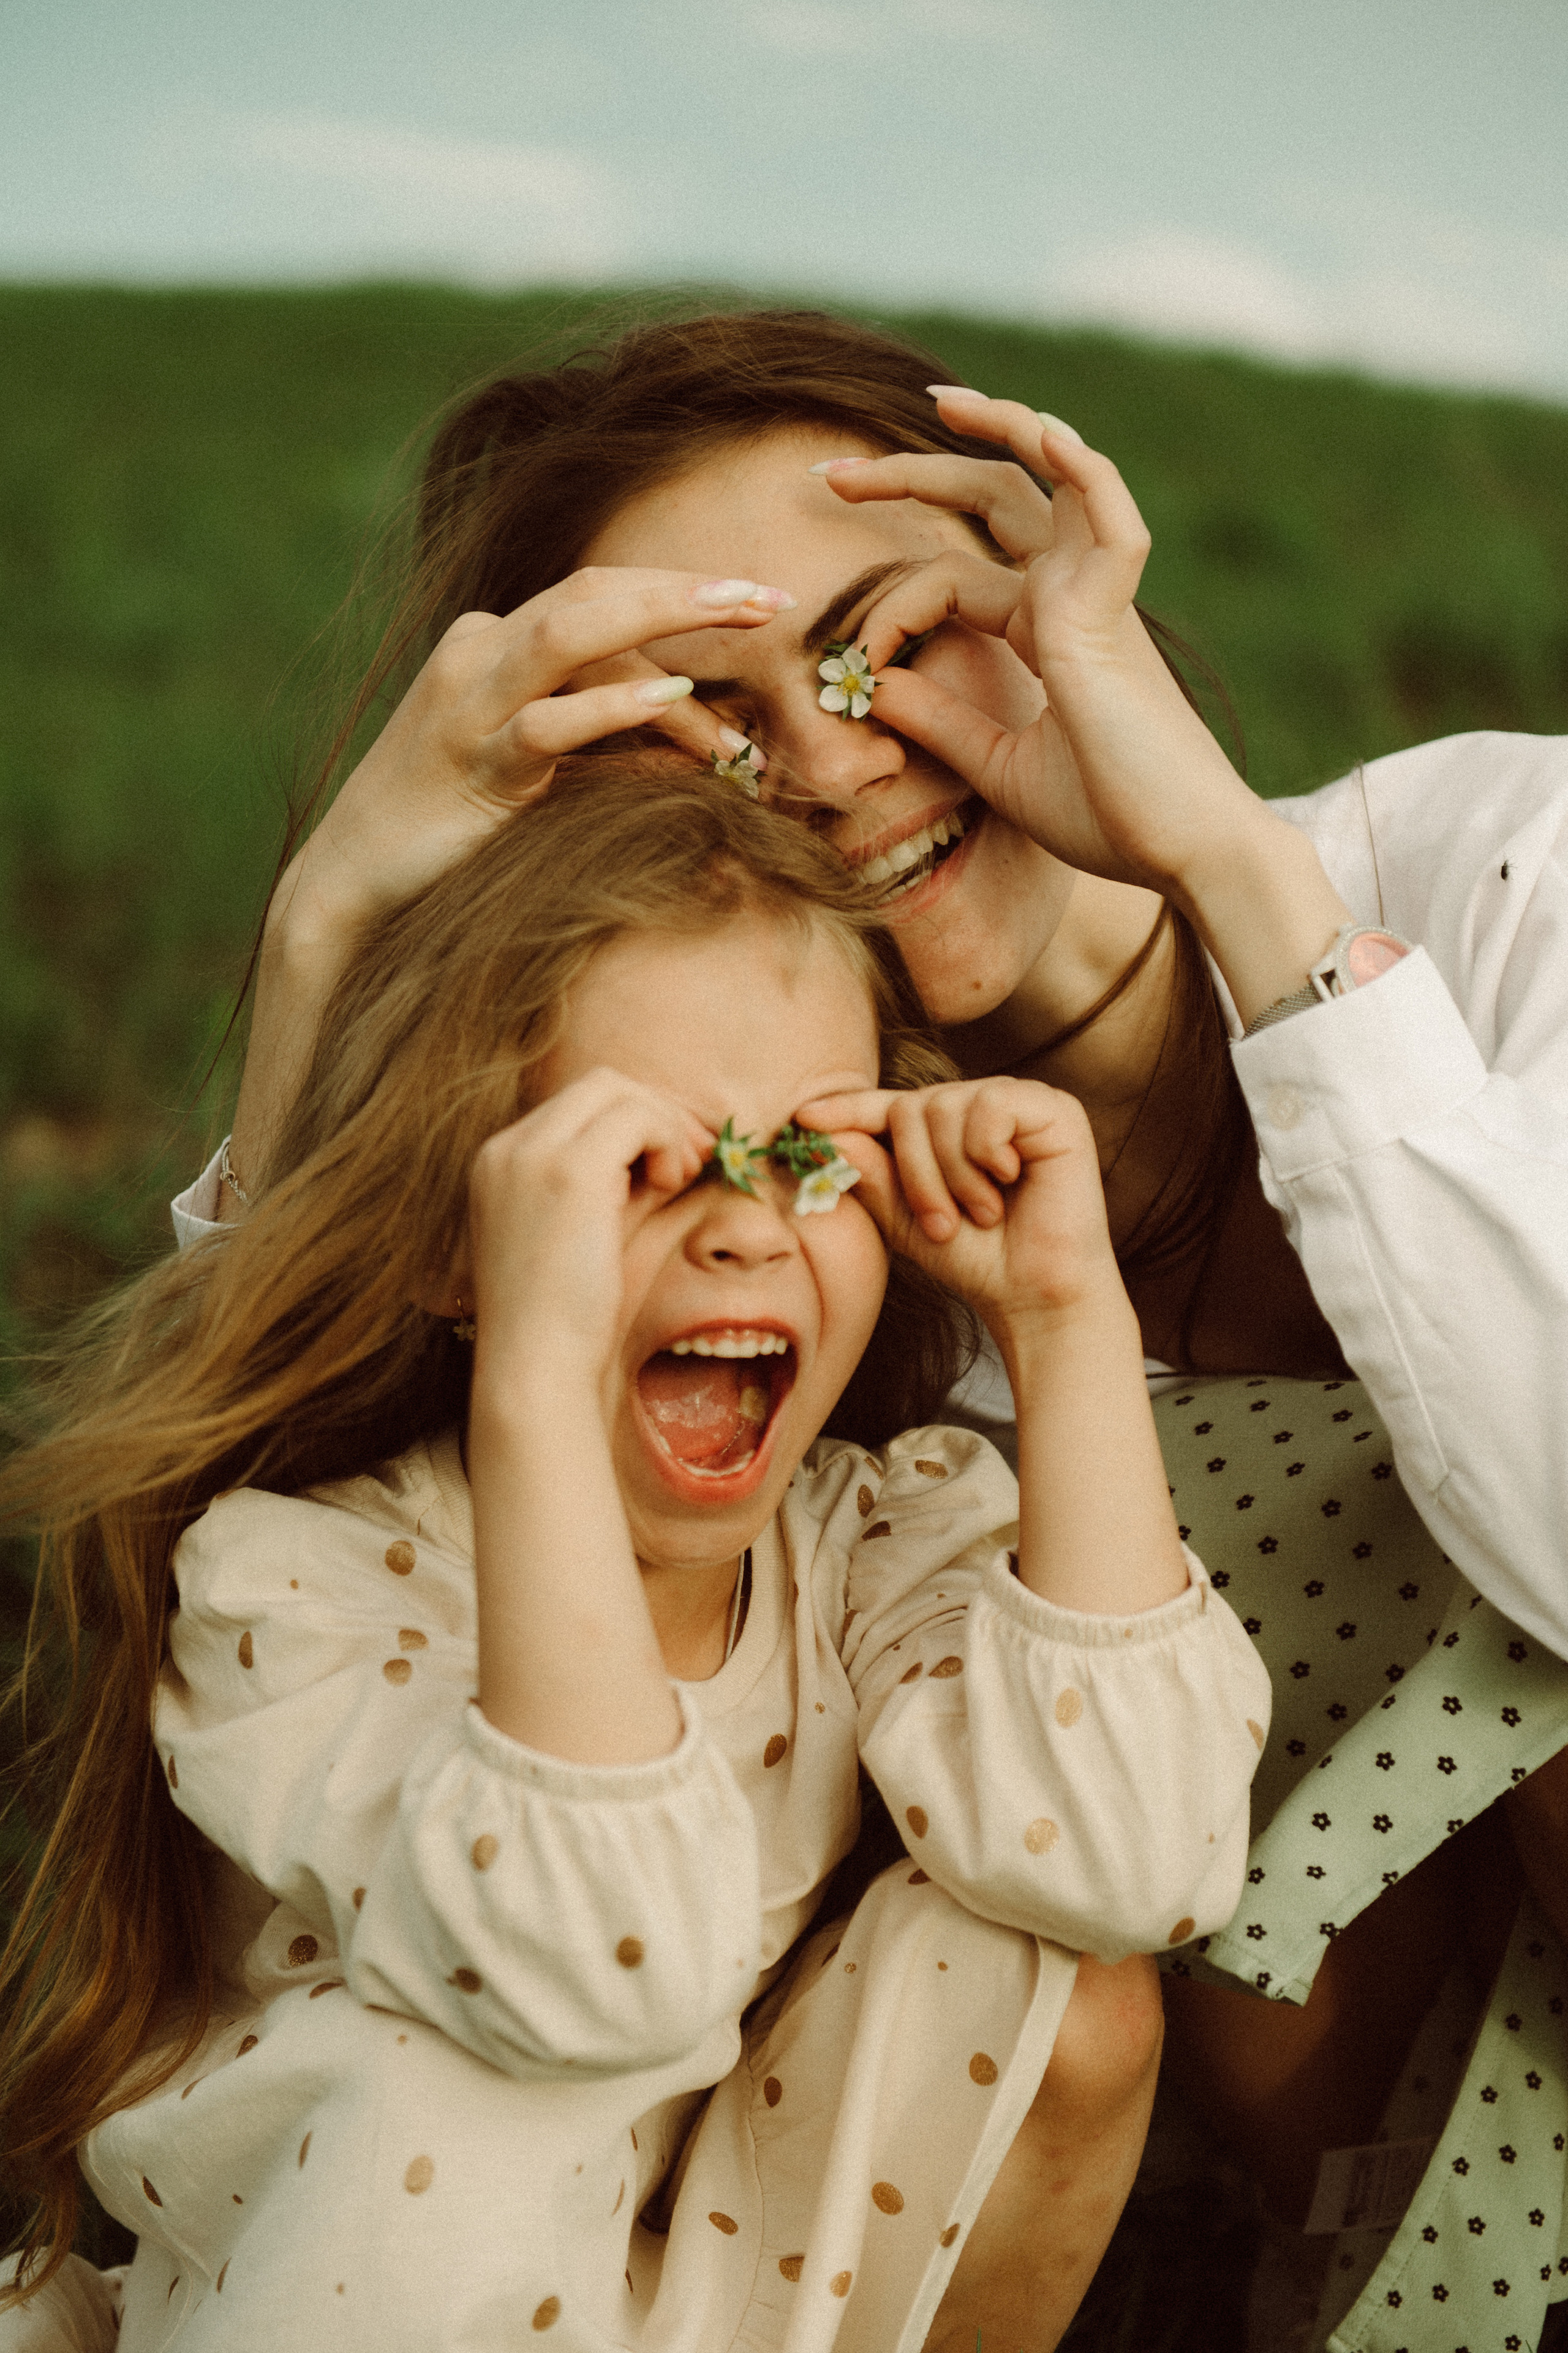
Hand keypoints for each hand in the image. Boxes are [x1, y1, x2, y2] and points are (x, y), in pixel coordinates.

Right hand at [271, 568, 791, 951]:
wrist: (352, 880)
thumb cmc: (449, 828)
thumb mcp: (530, 761)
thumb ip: (590, 726)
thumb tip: (683, 715)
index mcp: (489, 644)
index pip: (595, 591)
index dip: (676, 585)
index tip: (757, 596)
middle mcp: (476, 655)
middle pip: (590, 593)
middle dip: (684, 588)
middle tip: (770, 595)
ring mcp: (468, 707)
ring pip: (568, 635)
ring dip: (661, 618)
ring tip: (742, 618)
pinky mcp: (470, 766)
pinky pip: (547, 724)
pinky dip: (611, 705)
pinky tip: (672, 694)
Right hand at [464, 1069, 712, 1399]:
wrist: (536, 1367)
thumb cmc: (569, 1318)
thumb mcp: (595, 1234)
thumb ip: (624, 1186)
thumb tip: (681, 1148)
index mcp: (500, 1164)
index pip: (577, 1105)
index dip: (636, 1123)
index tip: (672, 1164)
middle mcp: (505, 1149)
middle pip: (598, 1085)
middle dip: (655, 1113)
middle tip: (691, 1162)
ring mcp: (530, 1154)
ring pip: (618, 1091)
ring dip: (664, 1126)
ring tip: (678, 1180)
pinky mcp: (567, 1171)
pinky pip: (636, 1116)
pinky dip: (667, 1139)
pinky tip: (671, 1185)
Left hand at [799, 1077, 1123, 1339]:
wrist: (1033, 1296)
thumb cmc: (975, 1259)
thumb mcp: (906, 1220)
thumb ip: (871, 1176)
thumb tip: (829, 1137)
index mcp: (947, 1129)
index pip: (888, 1107)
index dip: (848, 1110)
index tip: (804, 1119)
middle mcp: (980, 1106)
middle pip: (910, 1107)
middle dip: (915, 1174)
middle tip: (942, 1224)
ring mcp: (1018, 1102)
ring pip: (945, 1107)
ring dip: (951, 1174)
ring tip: (981, 1212)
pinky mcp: (1054, 1109)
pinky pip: (990, 1106)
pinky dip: (986, 1154)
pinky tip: (1009, 1181)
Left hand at [814, 402, 1279, 904]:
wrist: (1184, 853)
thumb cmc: (1110, 816)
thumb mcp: (998, 767)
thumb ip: (941, 721)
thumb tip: (873, 684)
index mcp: (1045, 632)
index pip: (954, 576)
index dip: (890, 609)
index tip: (851, 665)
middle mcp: (1069, 598)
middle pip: (994, 500)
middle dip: (914, 473)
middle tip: (830, 472)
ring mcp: (1095, 597)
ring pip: (1048, 479)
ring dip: (995, 428)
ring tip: (937, 402)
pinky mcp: (1114, 614)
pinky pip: (1110, 515)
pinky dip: (1081, 466)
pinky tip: (1041, 427)